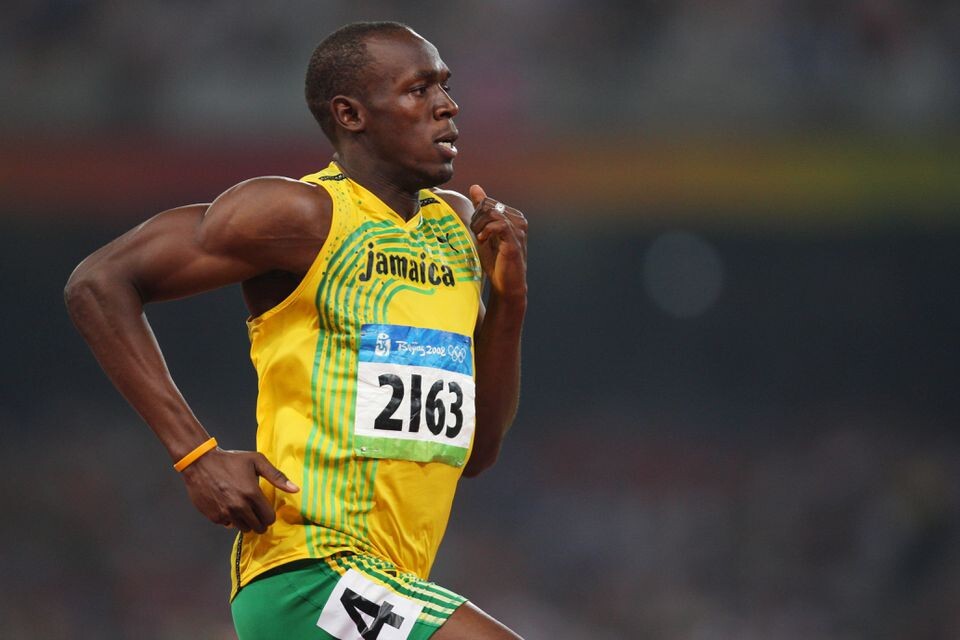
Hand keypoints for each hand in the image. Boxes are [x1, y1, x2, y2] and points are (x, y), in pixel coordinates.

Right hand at [180, 448, 298, 532]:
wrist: (200, 463)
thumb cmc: (230, 460)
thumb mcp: (256, 461)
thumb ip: (277, 476)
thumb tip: (296, 489)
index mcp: (252, 494)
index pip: (269, 518)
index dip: (270, 515)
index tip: (266, 509)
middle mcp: (239, 506)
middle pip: (258, 527)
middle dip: (260, 521)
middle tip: (256, 512)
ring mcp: (225, 513)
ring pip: (243, 528)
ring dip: (246, 522)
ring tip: (243, 509)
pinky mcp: (214, 517)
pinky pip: (228, 525)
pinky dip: (230, 519)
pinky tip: (228, 506)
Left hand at [468, 185, 527, 299]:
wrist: (506, 285)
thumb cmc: (496, 260)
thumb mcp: (484, 231)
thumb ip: (481, 209)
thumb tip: (475, 187)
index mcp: (513, 216)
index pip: (488, 202)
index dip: (476, 214)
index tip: (475, 229)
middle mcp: (519, 220)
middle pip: (489, 206)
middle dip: (477, 219)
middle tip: (476, 235)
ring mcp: (519, 230)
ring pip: (493, 213)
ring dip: (480, 225)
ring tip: (480, 238)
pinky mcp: (514, 241)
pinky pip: (499, 224)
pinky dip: (486, 231)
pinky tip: (483, 240)